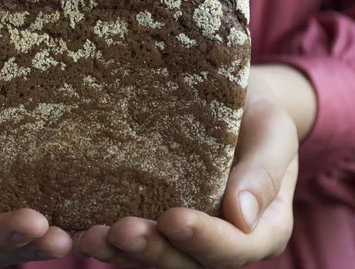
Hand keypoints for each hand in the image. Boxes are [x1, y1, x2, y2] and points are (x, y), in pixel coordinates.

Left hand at [72, 64, 314, 267]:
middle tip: (122, 230)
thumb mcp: (273, 132)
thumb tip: (243, 218)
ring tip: (91, 238)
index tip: (175, 218)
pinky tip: (81, 230)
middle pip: (189, 261)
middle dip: (155, 250)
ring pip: (156, 257)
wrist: (234, 102)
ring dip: (123, 253)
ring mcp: (186, 234)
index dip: (206, 240)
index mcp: (262, 227)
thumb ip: (264, 172)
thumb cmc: (257, 113)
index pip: (237, 247)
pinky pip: (135, 239)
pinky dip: (109, 240)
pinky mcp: (156, 219)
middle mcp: (222, 239)